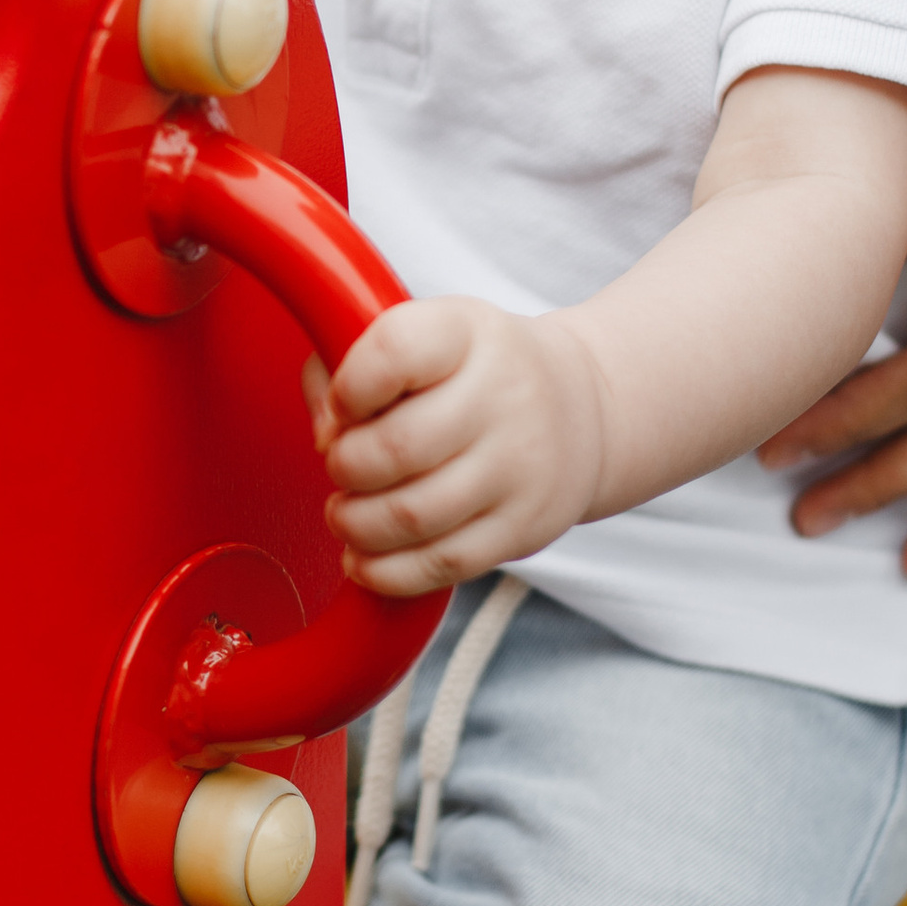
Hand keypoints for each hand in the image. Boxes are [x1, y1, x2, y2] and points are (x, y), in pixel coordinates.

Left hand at [306, 297, 606, 598]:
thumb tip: (325, 434)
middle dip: (346, 466)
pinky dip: (386, 572)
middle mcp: (503, 395)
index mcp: (466, 334)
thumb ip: (343, 365)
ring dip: (356, 524)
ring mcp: (519, 467)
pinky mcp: (523, 528)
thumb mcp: (419, 337)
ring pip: (412, 515)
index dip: (350, 386)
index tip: (344, 404)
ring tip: (347, 514)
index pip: (395, 350)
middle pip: (397, 446)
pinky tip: (365, 557)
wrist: (581, 407)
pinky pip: (441, 564)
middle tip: (341, 467)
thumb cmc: (472, 372)